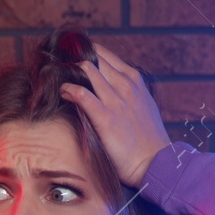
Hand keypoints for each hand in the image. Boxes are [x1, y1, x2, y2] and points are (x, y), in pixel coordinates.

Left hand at [58, 42, 172, 189]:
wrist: (156, 161)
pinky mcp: (105, 117)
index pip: (106, 56)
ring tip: (59, 76)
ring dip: (70, 71)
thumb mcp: (143, 105)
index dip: (88, 53)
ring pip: (89, 71)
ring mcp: (115, 100)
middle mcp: (125, 85)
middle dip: (75, 58)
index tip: (72, 55)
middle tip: (59, 63)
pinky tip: (63, 91)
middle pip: (96, 59)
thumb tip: (111, 86)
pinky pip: (82, 95)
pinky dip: (70, 90)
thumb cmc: (148, 138)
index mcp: (134, 80)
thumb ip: (129, 92)